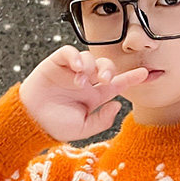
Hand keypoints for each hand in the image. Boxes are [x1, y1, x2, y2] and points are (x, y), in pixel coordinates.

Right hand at [19, 45, 149, 142]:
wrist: (31, 121)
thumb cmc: (55, 125)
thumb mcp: (83, 128)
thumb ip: (102, 120)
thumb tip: (118, 105)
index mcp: (94, 96)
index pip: (117, 84)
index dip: (132, 78)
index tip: (148, 74)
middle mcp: (85, 81)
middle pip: (105, 66)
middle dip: (109, 69)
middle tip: (105, 80)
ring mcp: (71, 71)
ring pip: (90, 58)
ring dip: (91, 67)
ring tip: (81, 81)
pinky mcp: (56, 63)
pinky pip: (69, 52)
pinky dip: (75, 57)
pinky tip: (77, 68)